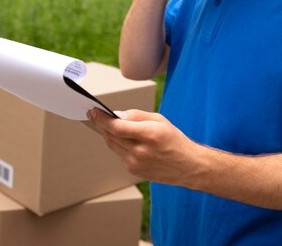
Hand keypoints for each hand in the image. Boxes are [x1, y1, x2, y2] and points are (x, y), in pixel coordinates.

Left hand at [87, 108, 204, 185]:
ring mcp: (137, 163)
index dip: (102, 119)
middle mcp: (141, 151)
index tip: (93, 111)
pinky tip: (123, 140)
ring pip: (113, 146)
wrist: (188, 166)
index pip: (117, 126)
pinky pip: (121, 155)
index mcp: (149, 134)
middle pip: (111, 136)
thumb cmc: (174, 140)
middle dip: (101, 124)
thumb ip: (137, 116)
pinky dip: (119, 145)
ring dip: (108, 135)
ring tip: (105, 125)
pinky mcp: (135, 171)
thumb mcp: (160, 120)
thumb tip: (117, 114)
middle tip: (94, 115)